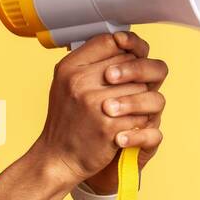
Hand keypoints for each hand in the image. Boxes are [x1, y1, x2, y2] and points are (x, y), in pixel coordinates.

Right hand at [31, 32, 160, 189]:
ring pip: (142, 88)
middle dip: (136, 77)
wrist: (58, 158)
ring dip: (142, 101)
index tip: (130, 59)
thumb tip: (122, 42)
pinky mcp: (110, 126)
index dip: (126, 48)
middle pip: (130, 63)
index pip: (110, 41)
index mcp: (70, 67)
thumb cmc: (67, 120)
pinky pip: (142, 114)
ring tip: (130, 110)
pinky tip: (129, 126)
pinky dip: (140, 121)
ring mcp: (96, 104)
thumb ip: (89, 62)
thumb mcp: (66, 83)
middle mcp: (80, 82)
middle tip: (130, 91)